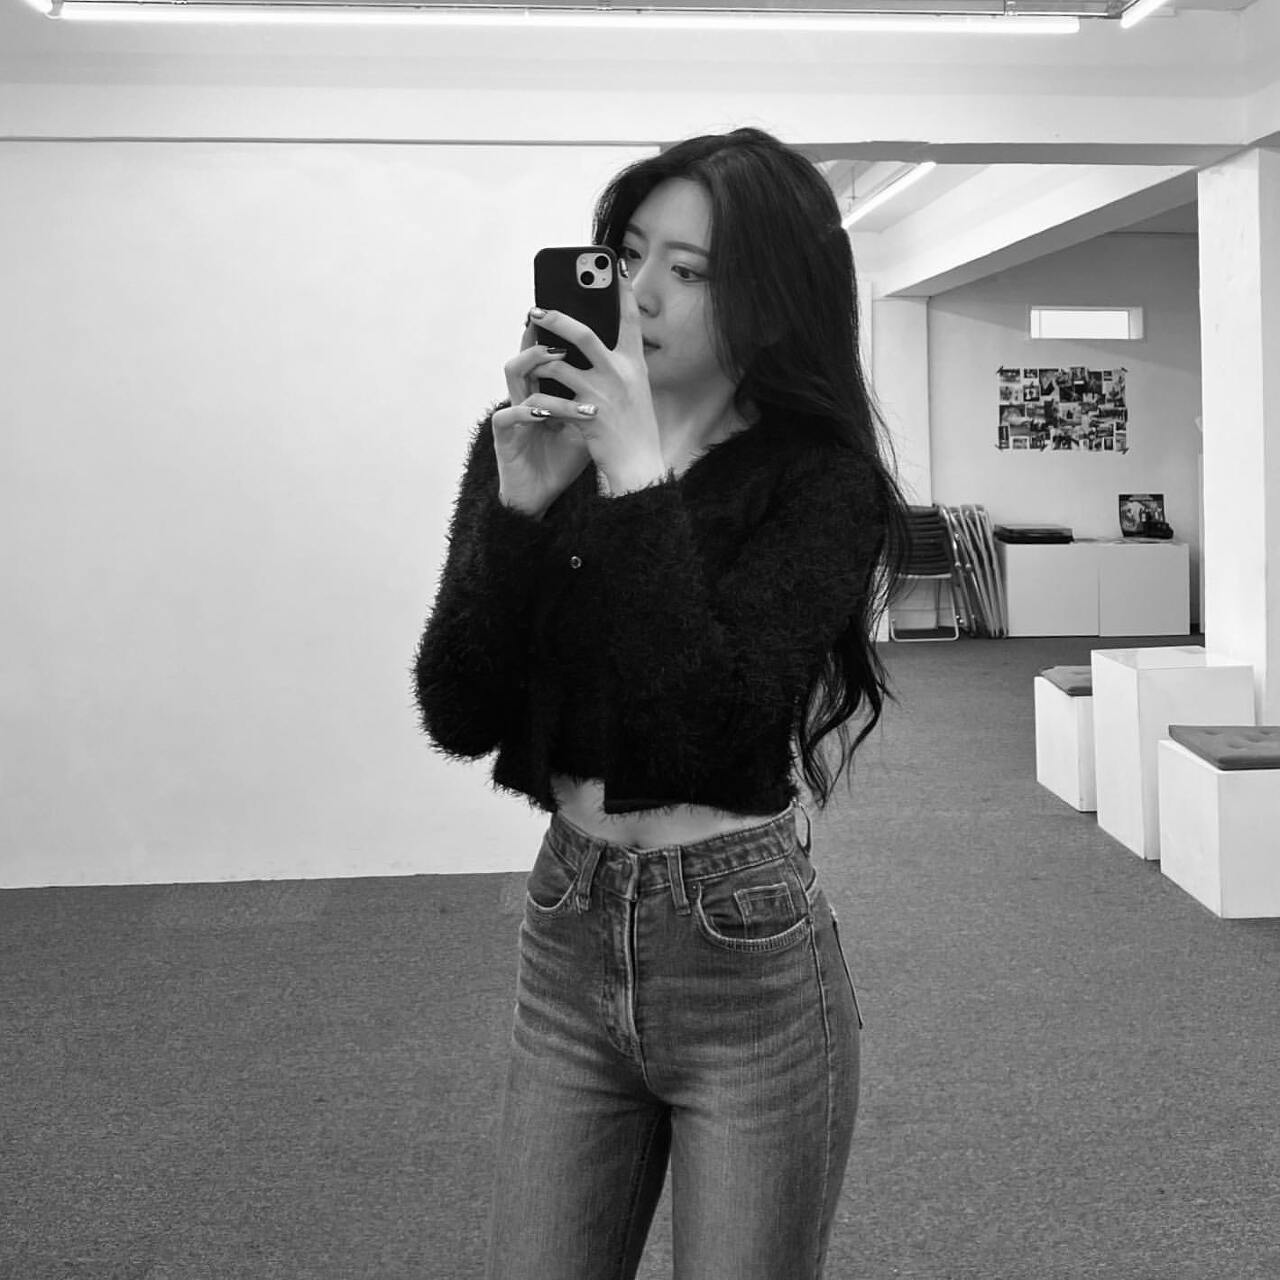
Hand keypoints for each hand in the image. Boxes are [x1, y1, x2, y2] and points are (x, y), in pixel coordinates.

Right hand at [491, 318, 594, 518]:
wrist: (540, 495)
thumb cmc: (562, 459)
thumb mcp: (587, 424)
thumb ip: (599, 400)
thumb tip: (632, 376)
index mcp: (544, 388)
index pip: (549, 350)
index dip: (557, 325)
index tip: (576, 303)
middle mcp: (524, 393)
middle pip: (526, 351)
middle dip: (542, 332)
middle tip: (565, 320)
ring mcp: (512, 411)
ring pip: (515, 374)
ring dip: (539, 366)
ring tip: (560, 361)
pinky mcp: (504, 434)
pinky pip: (512, 414)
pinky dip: (532, 411)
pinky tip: (549, 414)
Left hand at [523, 262, 664, 488]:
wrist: (640, 467)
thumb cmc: (635, 430)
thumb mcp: (636, 393)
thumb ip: (620, 368)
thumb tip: (598, 345)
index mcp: (635, 366)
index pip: (630, 321)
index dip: (623, 292)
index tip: (614, 266)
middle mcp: (621, 375)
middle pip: (585, 335)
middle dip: (558, 319)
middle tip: (536, 309)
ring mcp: (603, 395)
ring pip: (560, 366)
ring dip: (539, 359)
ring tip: (526, 353)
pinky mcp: (588, 417)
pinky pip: (552, 401)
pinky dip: (538, 398)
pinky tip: (527, 397)